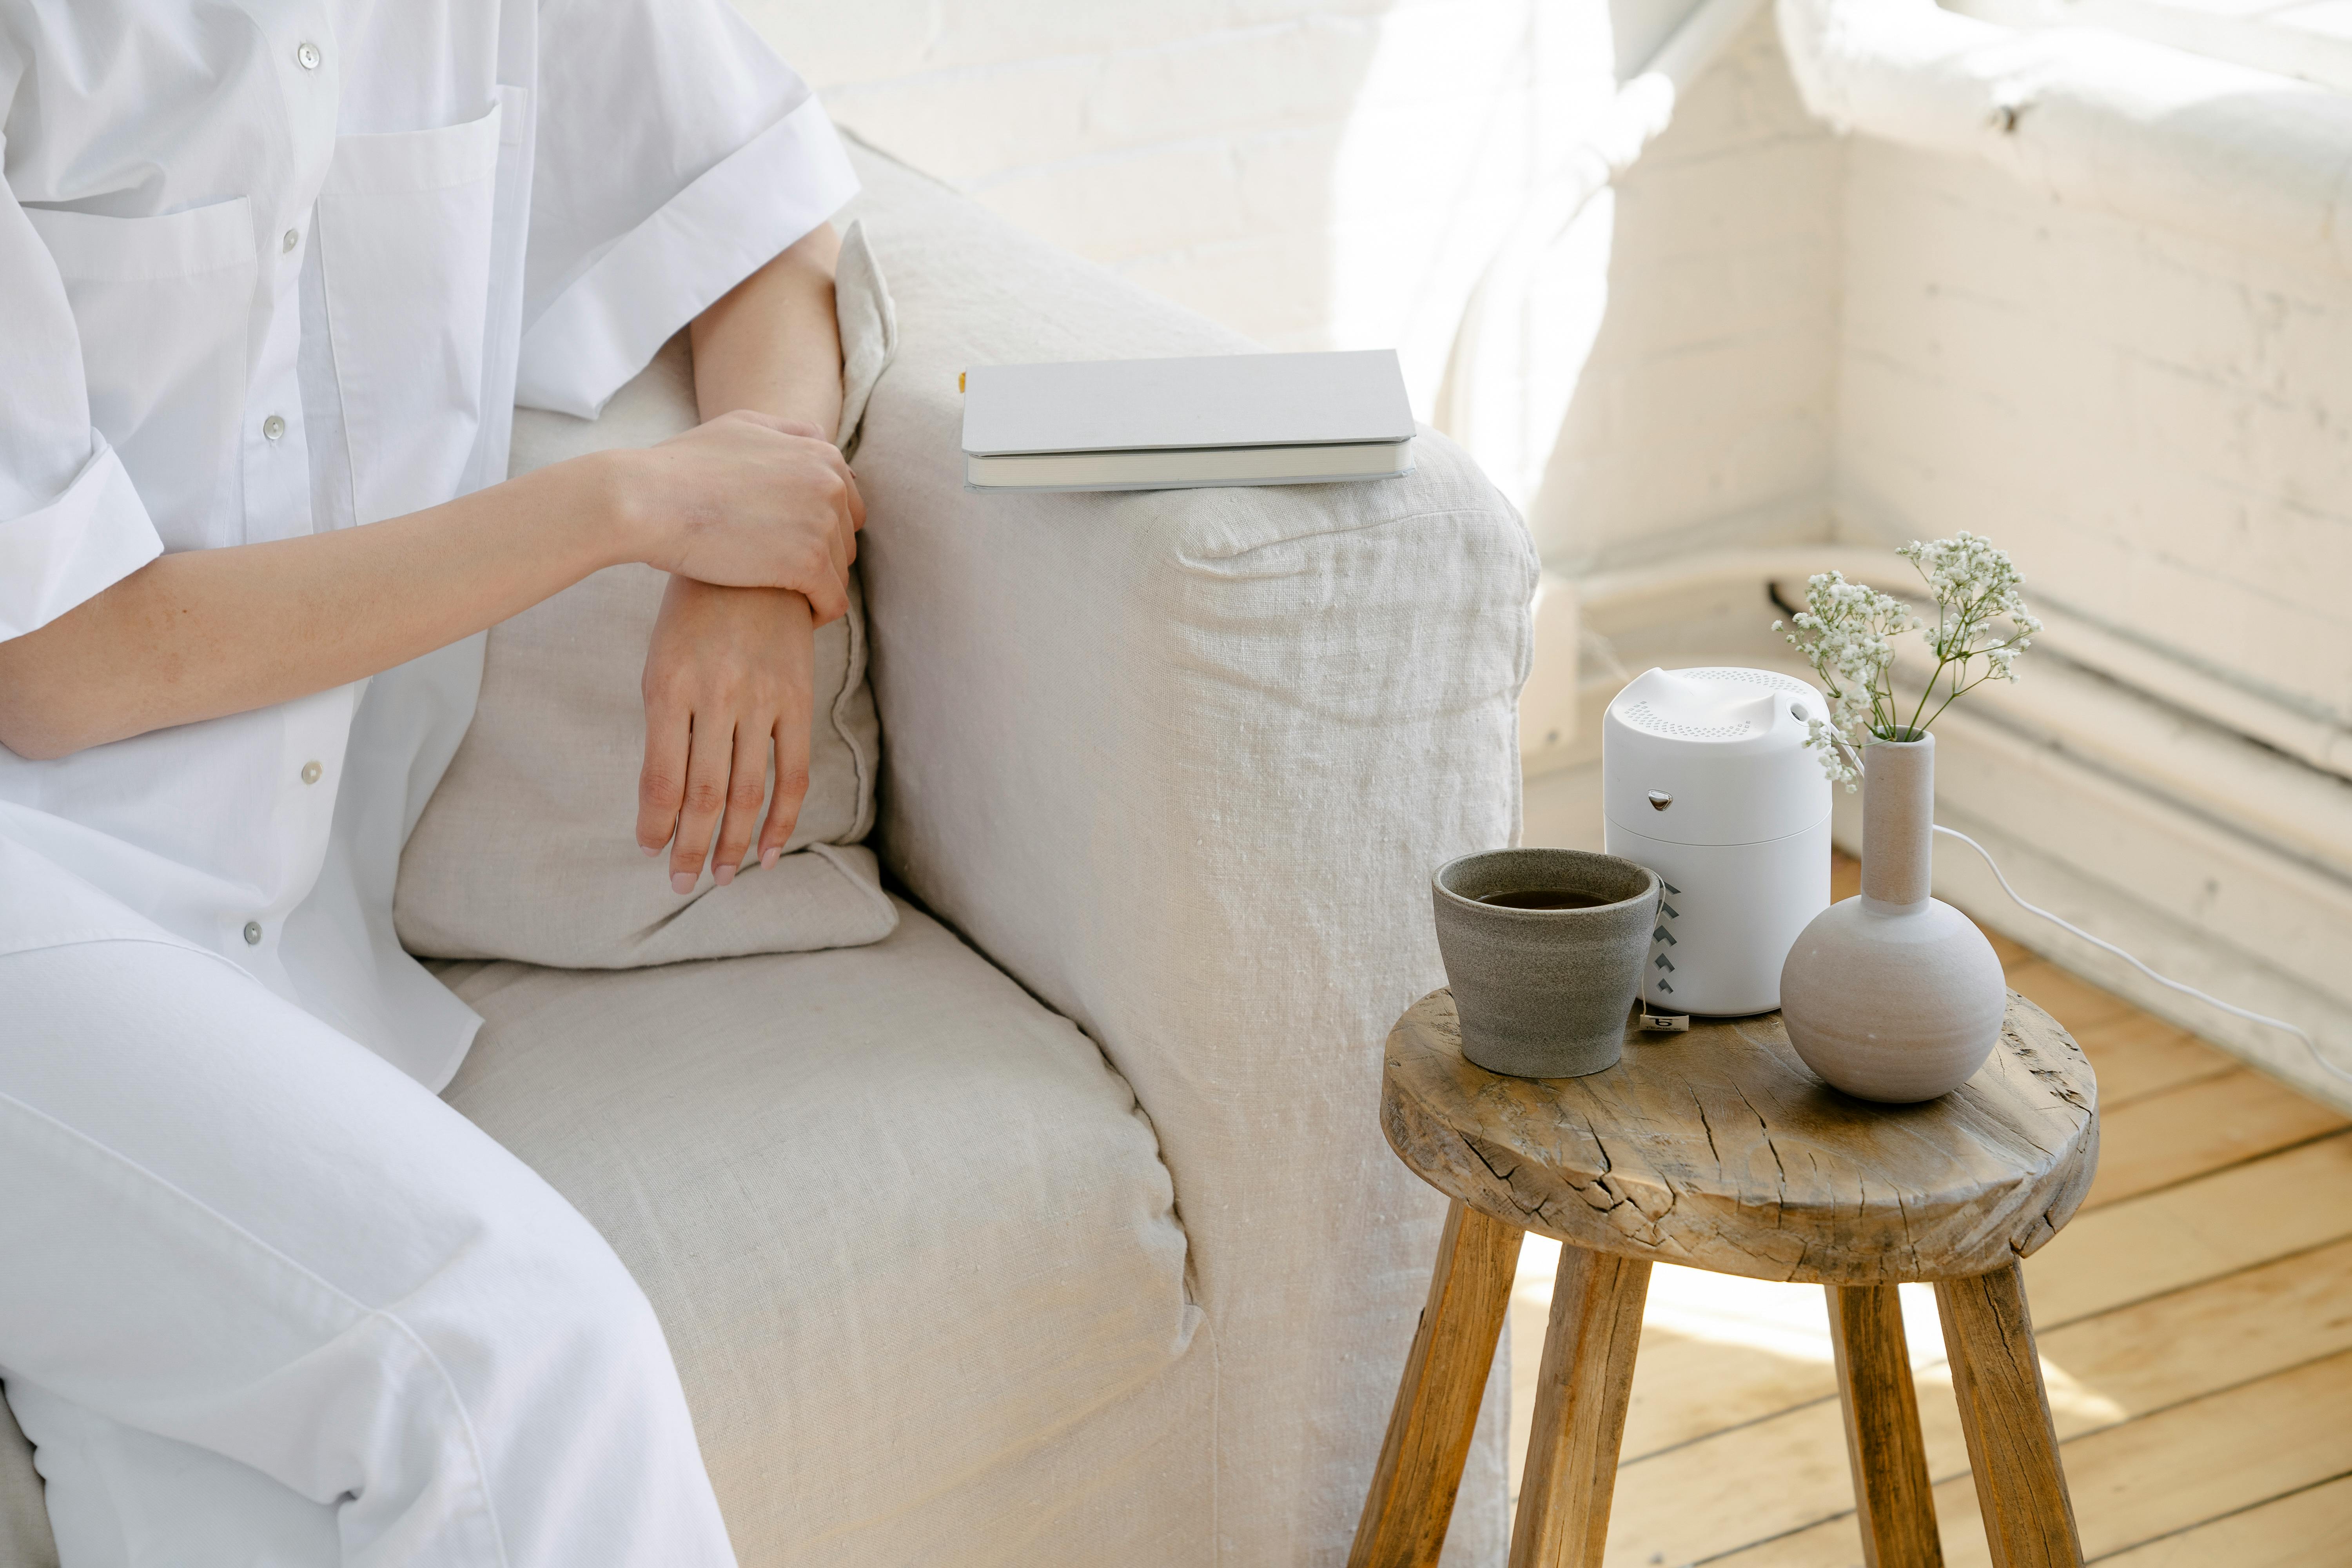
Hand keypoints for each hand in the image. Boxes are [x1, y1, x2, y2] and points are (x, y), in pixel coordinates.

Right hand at [615, 411, 863, 621]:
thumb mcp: (743, 426)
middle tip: (779, 574)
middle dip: (820, 559)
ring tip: (780, 596)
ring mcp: (822, 525)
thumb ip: (789, 433)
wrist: (647, 499)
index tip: (791, 545)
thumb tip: (819, 440)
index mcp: (822, 455)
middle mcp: (831, 486)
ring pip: (840, 572)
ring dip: (815, 588)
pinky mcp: (808, 565)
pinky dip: (818, 614)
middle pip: (845, 540)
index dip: (822, 529)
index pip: (847, 505)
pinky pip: (833, 602)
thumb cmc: (683, 465)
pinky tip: (793, 618)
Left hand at [636, 575, 816, 893]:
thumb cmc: (693, 617)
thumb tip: (667, 799)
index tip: (650, 850)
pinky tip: (768, 850)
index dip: (656, 824)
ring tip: (722, 876)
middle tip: (682, 882)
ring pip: (747, 792)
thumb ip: (664, 725)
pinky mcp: (797, 700)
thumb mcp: (661, 661)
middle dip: (692, 847)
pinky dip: (781, 818)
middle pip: (703, 795)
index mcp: (667, 687)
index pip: (660, 778)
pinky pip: (792, 773)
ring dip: (733, 843)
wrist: (752, 562)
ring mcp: (761, 699)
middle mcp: (715, 696)